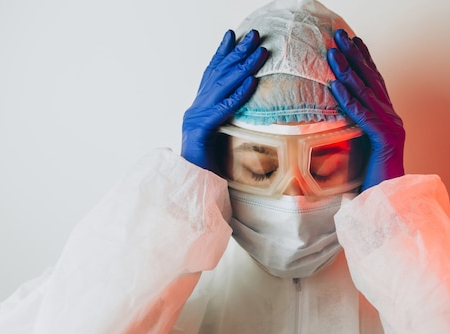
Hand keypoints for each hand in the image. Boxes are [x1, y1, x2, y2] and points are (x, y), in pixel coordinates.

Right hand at [182, 29, 267, 172]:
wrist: (190, 182)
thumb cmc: (206, 163)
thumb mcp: (218, 137)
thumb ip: (225, 119)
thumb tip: (242, 105)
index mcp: (199, 108)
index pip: (211, 74)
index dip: (222, 53)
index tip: (233, 35)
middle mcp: (196, 108)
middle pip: (219, 75)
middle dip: (237, 52)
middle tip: (254, 36)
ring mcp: (196, 118)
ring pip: (222, 87)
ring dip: (243, 68)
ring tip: (259, 53)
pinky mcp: (201, 131)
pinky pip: (223, 109)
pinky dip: (238, 95)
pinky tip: (250, 83)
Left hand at [327, 29, 404, 190]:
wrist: (389, 203)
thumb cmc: (371, 181)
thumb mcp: (358, 150)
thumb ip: (351, 132)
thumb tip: (331, 121)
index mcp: (386, 119)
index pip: (374, 83)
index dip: (363, 60)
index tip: (352, 41)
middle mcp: (392, 119)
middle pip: (372, 81)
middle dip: (355, 56)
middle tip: (340, 36)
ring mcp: (392, 128)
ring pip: (367, 94)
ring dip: (349, 71)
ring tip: (333, 54)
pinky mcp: (386, 140)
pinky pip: (364, 116)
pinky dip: (349, 100)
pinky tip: (335, 86)